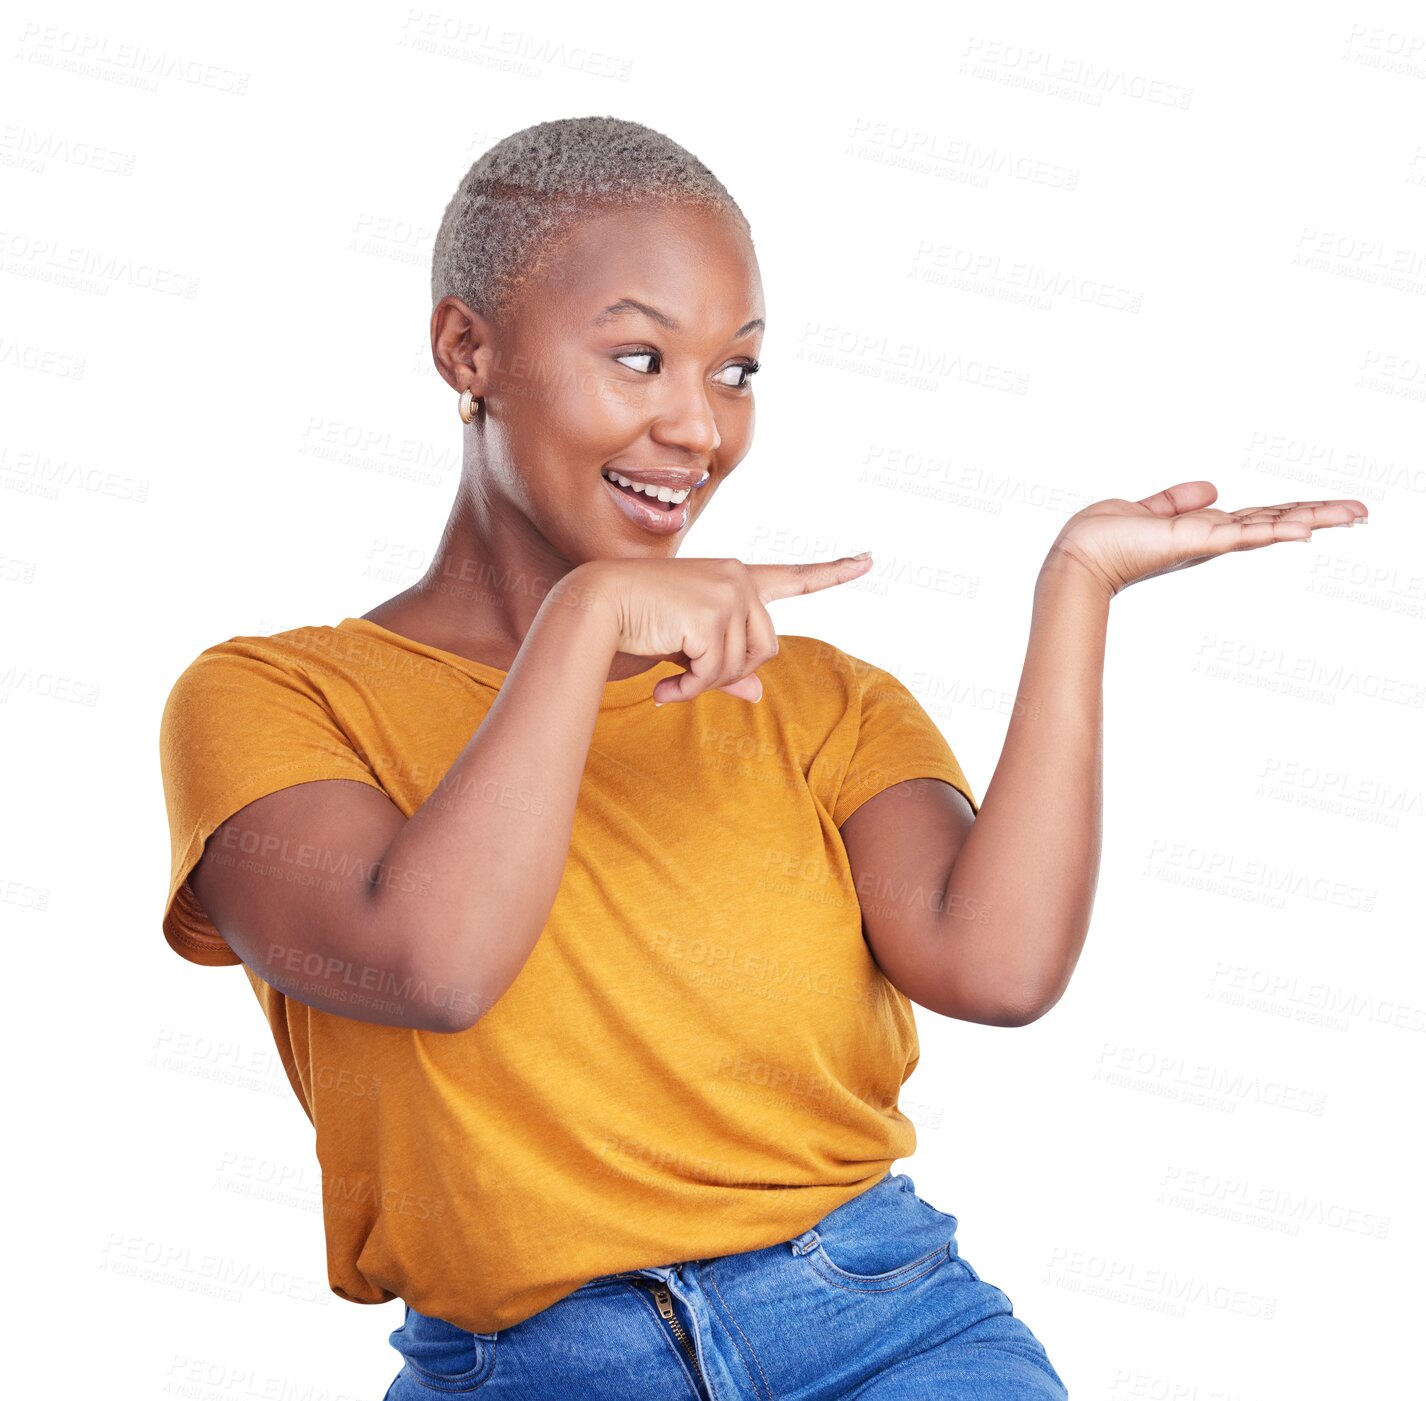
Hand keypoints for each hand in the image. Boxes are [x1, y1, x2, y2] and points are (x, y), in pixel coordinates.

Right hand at [572, 552, 874, 703]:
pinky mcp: (712, 613)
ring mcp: (727, 592)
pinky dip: (691, 691)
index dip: (833, 573)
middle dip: (730, 675)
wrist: (593, 609)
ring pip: (744, 665)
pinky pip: (718, 674)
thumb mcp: (687, 650)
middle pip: (767, 649)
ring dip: (706, 685)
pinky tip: (664, 689)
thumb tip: (757, 694)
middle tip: (687, 681)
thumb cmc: (635, 626)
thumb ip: (724, 667)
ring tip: (671, 682)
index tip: (869, 560)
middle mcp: (737, 577)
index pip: (792, 578)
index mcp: (734, 579)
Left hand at [1045, 481, 1368, 597]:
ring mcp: (1209, 541)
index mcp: (1204, 528)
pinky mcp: (1198, 541)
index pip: (1259, 517)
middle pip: (1277, 521)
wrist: (1080, 555)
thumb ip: (1177, 500)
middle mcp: (1213, 537)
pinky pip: (1244, 534)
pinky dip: (1275, 531)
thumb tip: (1211, 488)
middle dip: (1321, 515)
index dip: (1294, 511)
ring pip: (1271, 526)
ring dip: (1314, 519)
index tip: (1331, 510)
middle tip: (1364, 512)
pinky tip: (1305, 530)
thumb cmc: (1103, 538)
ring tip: (1355, 515)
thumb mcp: (1148, 508)